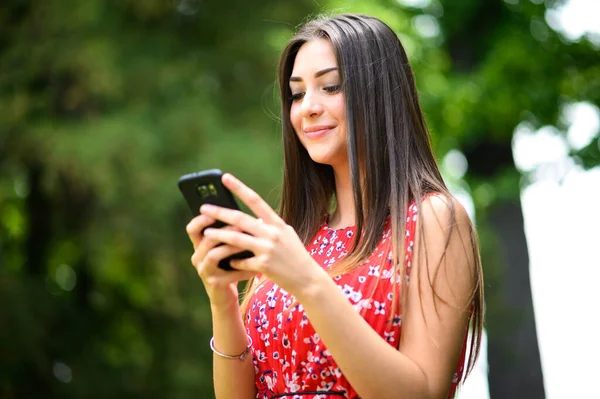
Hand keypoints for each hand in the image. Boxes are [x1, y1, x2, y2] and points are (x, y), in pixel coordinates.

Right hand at [186, 213, 257, 309]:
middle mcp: (198, 257)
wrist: (225, 295)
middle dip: (223, 231)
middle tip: (240, 226)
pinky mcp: (214, 282)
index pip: (193, 229)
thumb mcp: (227, 249)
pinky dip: (243, 268)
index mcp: (200, 245)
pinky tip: (256, 267)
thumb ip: (232, 235)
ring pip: (213, 254)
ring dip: (231, 247)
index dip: (201, 220)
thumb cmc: (229, 266)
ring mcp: (204, 270)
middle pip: (205, 239)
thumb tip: (256, 218)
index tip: (214, 212)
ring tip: (247, 243)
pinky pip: (228, 272)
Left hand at [200, 173, 326, 298]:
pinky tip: (229, 262)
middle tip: (204, 207)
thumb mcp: (286, 236)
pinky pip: (242, 261)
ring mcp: (268, 249)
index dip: (239, 188)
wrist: (308, 279)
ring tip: (207, 232)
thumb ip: (270, 227)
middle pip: (241, 219)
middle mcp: (272, 233)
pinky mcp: (264, 265)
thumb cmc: (296, 256)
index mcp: (277, 223)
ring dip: (220, 235)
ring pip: (237, 239)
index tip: (225, 178)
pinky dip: (234, 261)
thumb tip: (255, 219)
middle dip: (220, 212)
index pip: (255, 200)